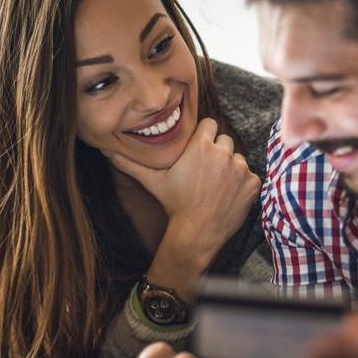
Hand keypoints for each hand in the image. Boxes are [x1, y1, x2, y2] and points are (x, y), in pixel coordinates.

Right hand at [104, 118, 260, 268]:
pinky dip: (243, 185)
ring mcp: (241, 168)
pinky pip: (251, 177)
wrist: (197, 233)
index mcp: (201, 145)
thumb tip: (105, 149)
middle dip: (218, 153)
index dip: (205, 137)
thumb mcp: (152, 181)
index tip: (200, 151)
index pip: (211, 124)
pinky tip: (228, 197)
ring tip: (216, 187)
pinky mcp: (252, 183)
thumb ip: (130, 163)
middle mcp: (223, 153)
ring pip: (238, 159)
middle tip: (206, 173)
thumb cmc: (174, 205)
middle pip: (225, 141)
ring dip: (231, 169)